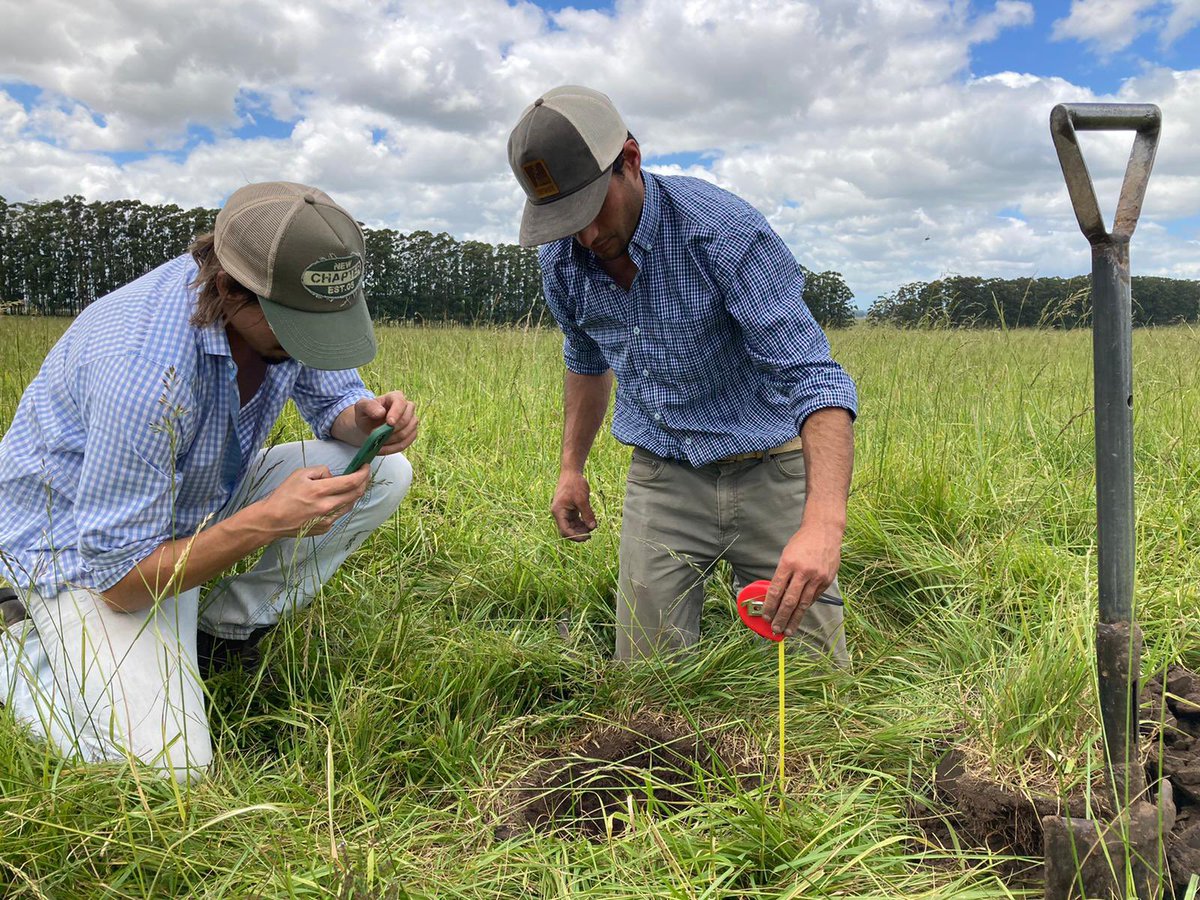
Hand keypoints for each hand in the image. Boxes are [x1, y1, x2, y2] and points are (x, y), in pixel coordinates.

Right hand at [252, 465, 370, 538]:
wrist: (272, 520)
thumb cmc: (284, 495)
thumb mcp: (300, 474)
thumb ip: (321, 471)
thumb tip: (334, 476)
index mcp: (320, 491)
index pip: (351, 481)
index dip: (363, 473)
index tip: (366, 466)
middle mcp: (327, 507)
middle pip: (356, 494)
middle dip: (364, 482)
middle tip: (364, 474)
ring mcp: (327, 519)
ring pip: (350, 504)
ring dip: (354, 494)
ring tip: (350, 486)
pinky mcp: (325, 528)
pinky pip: (339, 514)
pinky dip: (341, 505)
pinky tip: (334, 500)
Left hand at [353, 391, 417, 452]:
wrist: (369, 426)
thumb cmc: (366, 414)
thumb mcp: (361, 407)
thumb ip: (368, 406)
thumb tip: (381, 412)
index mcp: (396, 397)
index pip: (401, 403)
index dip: (396, 413)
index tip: (390, 423)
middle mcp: (407, 407)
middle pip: (407, 420)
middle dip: (393, 430)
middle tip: (378, 436)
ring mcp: (412, 421)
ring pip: (408, 433)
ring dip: (392, 440)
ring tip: (378, 443)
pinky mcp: (411, 433)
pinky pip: (406, 443)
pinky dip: (394, 448)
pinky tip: (382, 449)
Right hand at [551, 471, 597, 540]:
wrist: (571, 472)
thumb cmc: (575, 484)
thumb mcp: (583, 499)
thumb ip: (587, 514)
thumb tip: (592, 527)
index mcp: (558, 512)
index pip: (565, 530)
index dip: (575, 536)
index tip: (587, 537)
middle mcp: (559, 513)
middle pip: (567, 530)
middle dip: (578, 534)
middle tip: (590, 535)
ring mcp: (563, 512)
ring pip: (571, 527)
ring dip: (581, 529)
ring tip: (592, 527)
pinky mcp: (568, 510)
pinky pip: (574, 521)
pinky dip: (581, 523)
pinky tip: (590, 523)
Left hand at [759, 522, 842, 635]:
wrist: (824, 531)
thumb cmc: (802, 542)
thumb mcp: (786, 554)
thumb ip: (782, 574)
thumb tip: (775, 596)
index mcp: (788, 563)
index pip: (776, 590)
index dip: (769, 606)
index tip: (765, 616)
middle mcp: (803, 571)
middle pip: (789, 601)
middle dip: (781, 618)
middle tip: (775, 629)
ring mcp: (817, 577)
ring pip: (803, 604)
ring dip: (794, 619)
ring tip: (788, 630)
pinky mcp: (826, 580)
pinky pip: (813, 598)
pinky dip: (805, 607)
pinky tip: (799, 615)